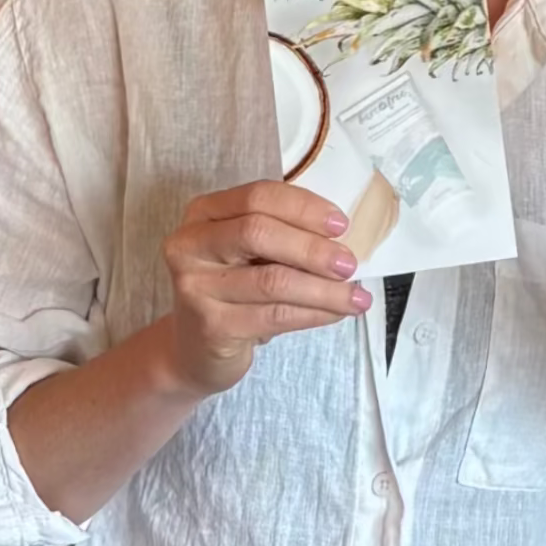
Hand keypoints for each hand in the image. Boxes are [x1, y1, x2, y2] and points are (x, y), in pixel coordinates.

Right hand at [158, 181, 372, 396]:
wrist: (195, 349)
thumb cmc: (232, 291)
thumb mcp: (247, 253)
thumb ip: (281, 234)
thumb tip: (341, 237)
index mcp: (203, 213)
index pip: (257, 197)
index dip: (303, 207)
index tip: (341, 225)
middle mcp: (190, 245)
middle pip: (258, 233)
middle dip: (312, 248)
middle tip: (349, 264)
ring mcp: (196, 287)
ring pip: (272, 281)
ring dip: (323, 289)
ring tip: (355, 297)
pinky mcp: (211, 326)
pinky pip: (275, 315)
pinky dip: (314, 313)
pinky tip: (336, 313)